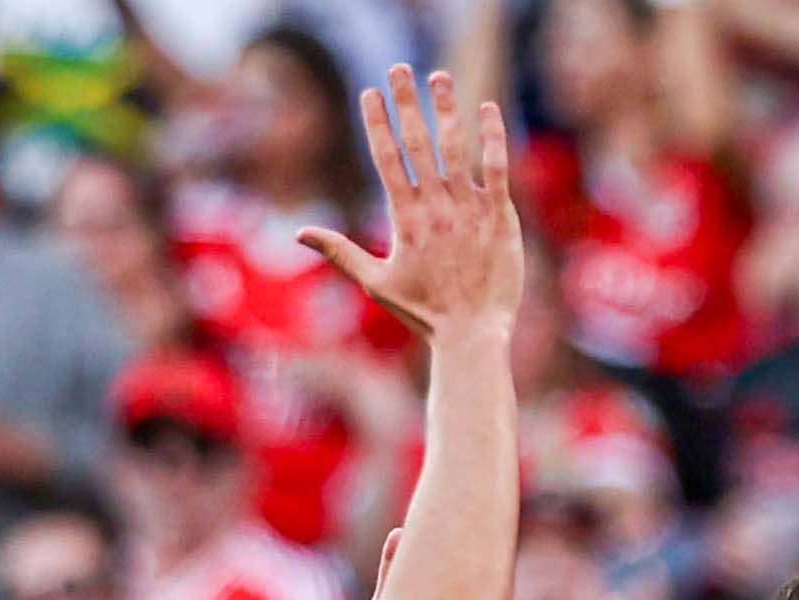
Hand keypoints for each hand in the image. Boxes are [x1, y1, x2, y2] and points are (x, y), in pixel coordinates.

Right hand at [300, 66, 520, 338]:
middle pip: (418, 143)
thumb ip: (339, 252)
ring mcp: (469, 210)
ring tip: (438, 76)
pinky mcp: (500, 216)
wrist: (472, 333)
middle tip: (399, 68)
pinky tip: (487, 108)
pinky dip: (493, 137)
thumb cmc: (422, 311)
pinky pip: (496, 168)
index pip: (386, 159)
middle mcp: (435, 208)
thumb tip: (299, 234)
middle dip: (407, 102)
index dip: (377, 123)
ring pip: (457, 148)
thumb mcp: (374, 283)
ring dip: (447, 108)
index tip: (370, 92)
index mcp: (404, 220)